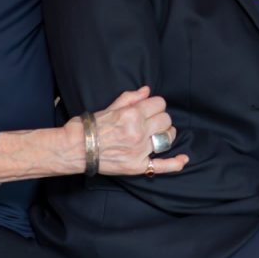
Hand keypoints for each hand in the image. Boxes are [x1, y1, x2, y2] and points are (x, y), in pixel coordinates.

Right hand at [71, 86, 188, 175]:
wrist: (74, 149)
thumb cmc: (88, 126)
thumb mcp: (109, 107)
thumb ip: (130, 98)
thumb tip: (147, 90)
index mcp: (132, 115)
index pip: (159, 104)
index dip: (155, 105)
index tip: (149, 108)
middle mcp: (138, 132)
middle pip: (165, 120)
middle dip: (160, 118)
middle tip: (149, 121)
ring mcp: (139, 150)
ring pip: (167, 138)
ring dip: (165, 134)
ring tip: (157, 134)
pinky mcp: (137, 166)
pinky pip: (161, 166)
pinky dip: (175, 163)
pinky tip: (184, 159)